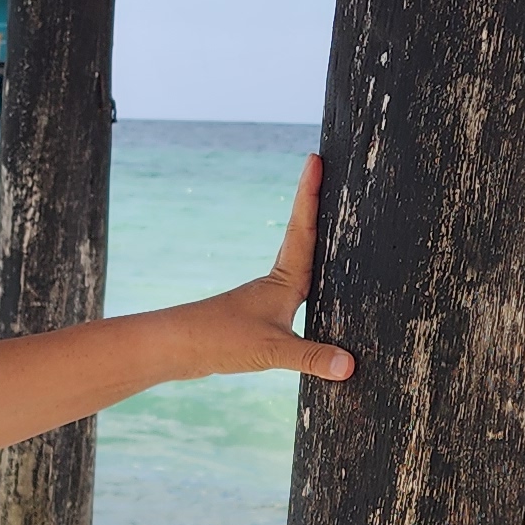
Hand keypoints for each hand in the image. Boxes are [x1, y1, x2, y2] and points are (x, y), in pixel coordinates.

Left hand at [193, 155, 354, 382]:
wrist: (175, 349)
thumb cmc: (218, 340)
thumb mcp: (270, 350)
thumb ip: (311, 357)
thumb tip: (349, 365)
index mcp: (283, 281)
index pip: (303, 229)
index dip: (309, 194)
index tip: (315, 158)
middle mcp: (276, 284)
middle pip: (301, 235)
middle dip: (313, 205)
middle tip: (323, 172)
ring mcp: (266, 300)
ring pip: (297, 262)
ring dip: (309, 238)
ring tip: (328, 222)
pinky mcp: (258, 319)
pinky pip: (292, 293)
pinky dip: (307, 281)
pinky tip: (311, 293)